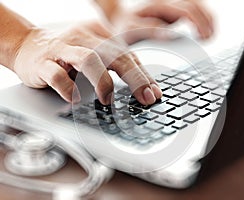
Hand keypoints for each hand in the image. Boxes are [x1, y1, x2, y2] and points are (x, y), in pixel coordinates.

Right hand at [13, 21, 161, 104]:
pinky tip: (75, 99)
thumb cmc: (66, 52)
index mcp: (99, 34)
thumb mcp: (93, 51)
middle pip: (116, 55)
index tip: (154, 93)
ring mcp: (63, 49)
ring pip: (89, 59)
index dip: (143, 75)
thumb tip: (141, 85)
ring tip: (108, 101)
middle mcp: (84, 38)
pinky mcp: (42, 62)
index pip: (128, 54)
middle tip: (145, 98)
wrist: (26, 43)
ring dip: (103, 82)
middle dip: (135, 78)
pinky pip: (56, 74)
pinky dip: (68, 88)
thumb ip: (114, 63)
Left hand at [109, 0, 213, 43]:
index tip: (204, 36)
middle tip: (210, 38)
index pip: (186, 9)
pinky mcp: (173, 11)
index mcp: (158, 6)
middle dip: (206, 21)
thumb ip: (149, 31)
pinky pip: (193, 9)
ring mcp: (171, 5)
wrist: (119, 20)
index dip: (198, 22)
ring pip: (196, 4)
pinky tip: (205, 28)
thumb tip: (169, 35)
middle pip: (195, 5)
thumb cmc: (124, 26)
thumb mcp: (131, 30)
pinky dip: (202, 18)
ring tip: (211, 34)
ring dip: (207, 17)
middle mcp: (166, 2)